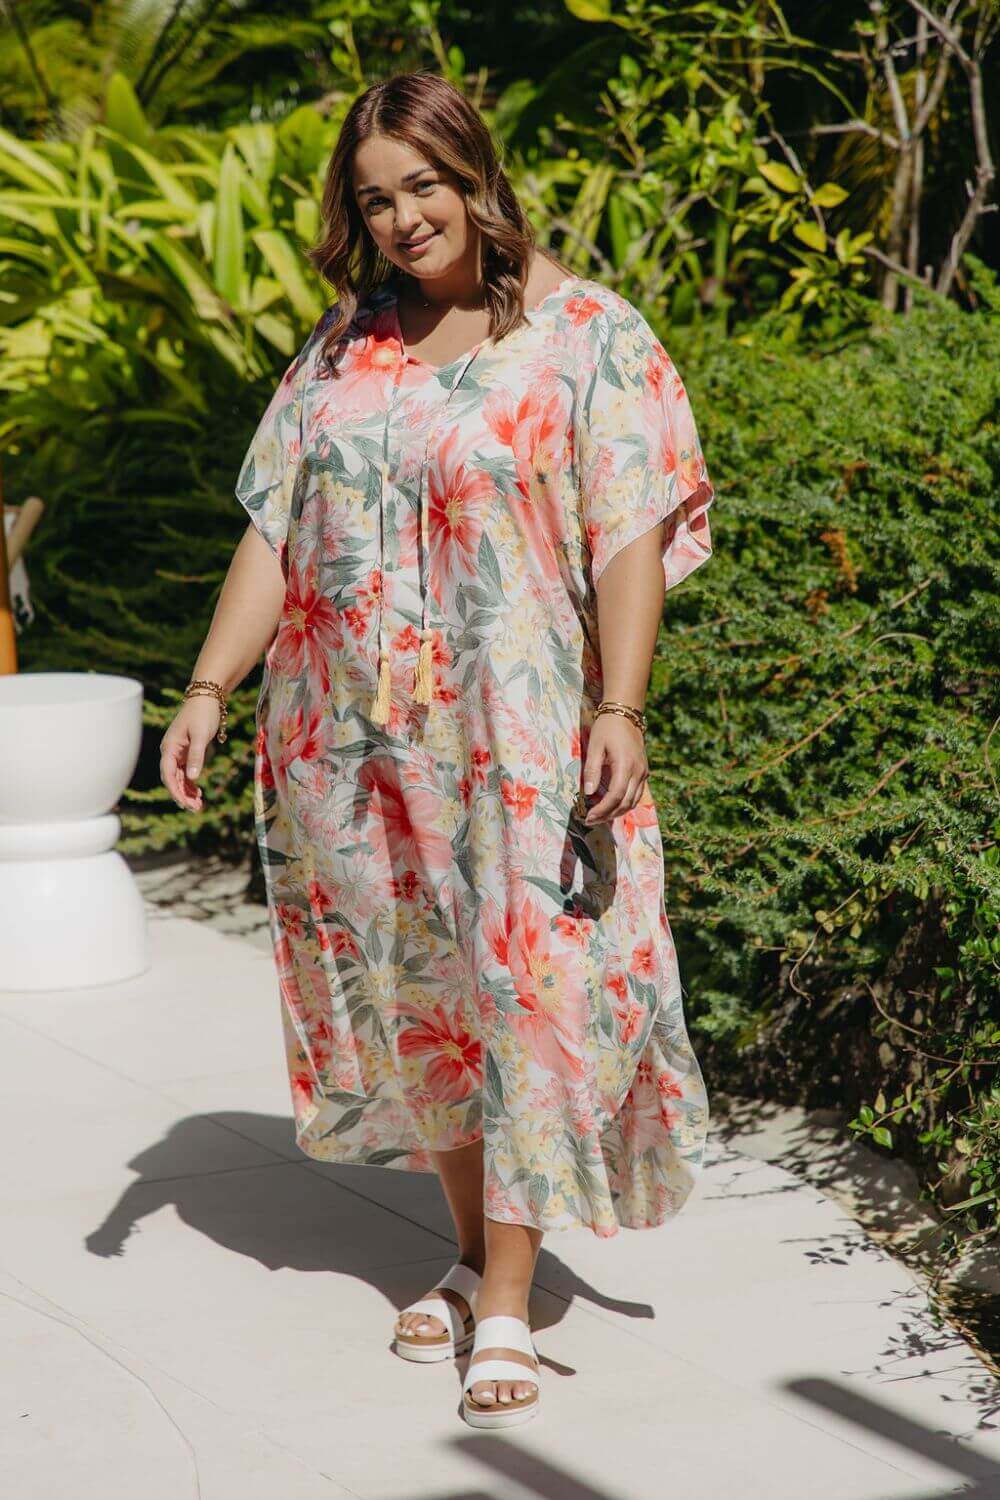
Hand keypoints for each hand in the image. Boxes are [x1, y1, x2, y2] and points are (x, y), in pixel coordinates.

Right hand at [159, 695, 219, 811]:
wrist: (207, 698)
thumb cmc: (203, 714)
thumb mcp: (201, 735)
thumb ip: (197, 756)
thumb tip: (193, 777)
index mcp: (169, 748)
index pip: (168, 775)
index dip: (175, 791)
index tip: (185, 804)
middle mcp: (170, 752)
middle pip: (172, 780)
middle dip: (182, 795)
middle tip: (196, 808)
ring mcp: (178, 753)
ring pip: (179, 778)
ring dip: (187, 792)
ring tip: (198, 805)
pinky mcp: (186, 753)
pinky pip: (185, 773)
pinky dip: (191, 784)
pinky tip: (199, 793)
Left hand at [581, 712, 648, 824]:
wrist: (626, 713)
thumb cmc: (607, 728)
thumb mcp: (595, 746)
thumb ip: (592, 770)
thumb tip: (588, 793)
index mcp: (625, 765)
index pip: (615, 796)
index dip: (602, 810)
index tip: (588, 817)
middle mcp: (638, 772)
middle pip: (626, 803)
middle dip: (608, 815)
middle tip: (591, 820)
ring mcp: (643, 772)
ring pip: (633, 801)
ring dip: (617, 812)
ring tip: (600, 816)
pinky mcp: (643, 771)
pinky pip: (636, 794)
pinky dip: (625, 803)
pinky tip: (612, 806)